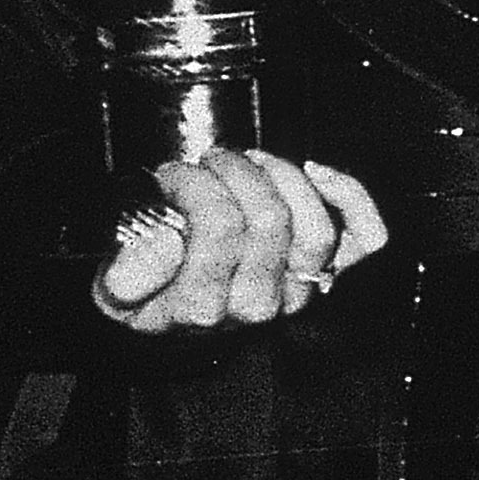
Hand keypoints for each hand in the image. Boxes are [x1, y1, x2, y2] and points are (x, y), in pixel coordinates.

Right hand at [93, 147, 388, 334]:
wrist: (168, 319)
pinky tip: (317, 171)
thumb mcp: (115, 290)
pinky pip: (363, 239)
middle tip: (209, 160)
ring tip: (249, 160)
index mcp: (204, 307)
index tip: (172, 174)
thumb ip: (130, 271)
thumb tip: (167, 242)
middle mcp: (258, 304)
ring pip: (316, 228)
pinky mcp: (324, 273)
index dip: (195, 184)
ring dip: (283, 176)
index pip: (219, 229)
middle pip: (270, 219)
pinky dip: (349, 197)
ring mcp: (297, 290)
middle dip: (236, 171)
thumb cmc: (145, 293)